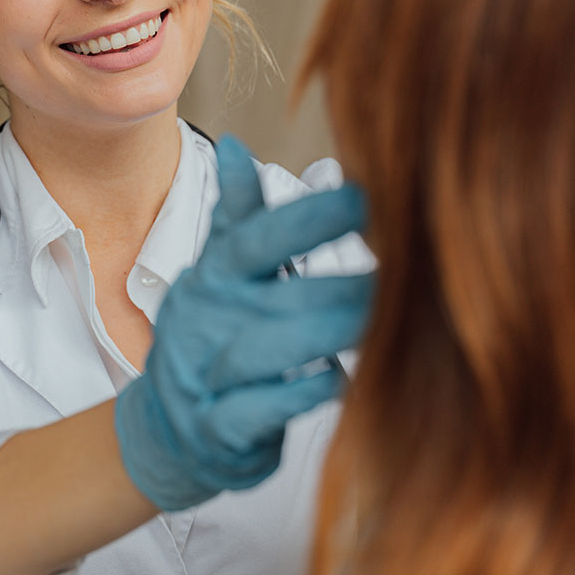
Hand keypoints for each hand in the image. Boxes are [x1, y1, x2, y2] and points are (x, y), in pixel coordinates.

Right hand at [114, 135, 373, 510]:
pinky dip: (300, 395)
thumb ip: (235, 215)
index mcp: (211, 279)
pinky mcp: (217, 429)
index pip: (253, 239)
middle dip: (340, 285)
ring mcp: (204, 377)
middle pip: (273, 295)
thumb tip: (235, 145)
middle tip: (404, 273)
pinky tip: (342, 379)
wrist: (170, 429)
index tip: (364, 197)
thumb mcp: (216, 274)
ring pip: (264, 351)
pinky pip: (259, 410)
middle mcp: (204, 322)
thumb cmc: (211, 339)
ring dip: (325, 334)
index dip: (306, 218)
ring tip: (381, 322)